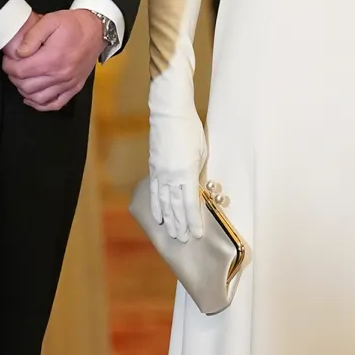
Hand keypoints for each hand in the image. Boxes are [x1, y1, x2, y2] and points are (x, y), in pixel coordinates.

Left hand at [2, 9, 102, 110]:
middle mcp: (60, 75)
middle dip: (15, 77)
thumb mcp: (50, 21)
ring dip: (25, 90)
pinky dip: (41, 105)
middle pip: (26, 86)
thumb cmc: (74, 25)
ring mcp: (68, 84)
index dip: (9, 66)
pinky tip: (32, 98)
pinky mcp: (74, 88)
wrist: (96, 30)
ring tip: (22, 79)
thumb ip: (32, 36)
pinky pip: (55, 104)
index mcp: (52, 59)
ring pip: (38, 98)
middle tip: (14, 67)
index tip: (8, 60)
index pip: (21, 71)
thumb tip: (19, 52)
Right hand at [149, 111, 206, 242]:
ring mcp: (160, 173)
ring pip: (163, 202)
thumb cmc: (191, 129)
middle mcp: (171, 176)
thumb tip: (197, 188)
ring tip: (171, 234)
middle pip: (175, 207)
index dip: (193, 221)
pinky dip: (156, 206)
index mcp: (186, 172)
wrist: (169, 113)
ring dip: (168, 220)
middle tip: (183, 241)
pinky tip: (158, 217)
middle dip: (180, 225)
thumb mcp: (201, 152)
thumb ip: (198, 172)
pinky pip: (154, 192)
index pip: (190, 203)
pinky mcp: (153, 167)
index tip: (197, 234)